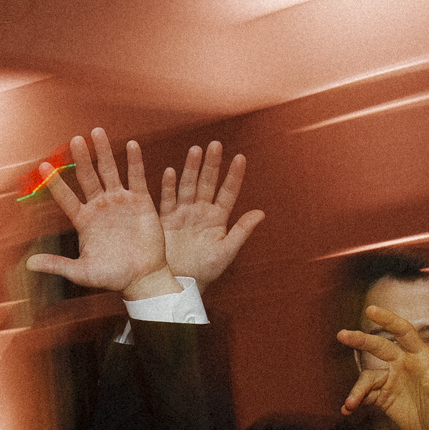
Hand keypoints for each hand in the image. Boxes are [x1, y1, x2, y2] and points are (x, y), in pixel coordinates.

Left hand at [20, 129, 171, 298]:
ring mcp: (120, 201)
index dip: (55, 183)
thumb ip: (57, 265)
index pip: (66, 197)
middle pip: (87, 177)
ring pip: (110, 171)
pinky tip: (131, 145)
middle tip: (74, 140)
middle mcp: (100, 206)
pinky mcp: (141, 201)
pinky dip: (135, 162)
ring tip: (97, 132)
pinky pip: (136, 177)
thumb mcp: (82, 273)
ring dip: (104, 152)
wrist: (143, 278)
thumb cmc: (112, 277)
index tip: (43, 167)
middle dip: (81, 158)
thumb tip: (28, 264)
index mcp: (84, 220)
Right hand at [158, 142, 263, 289]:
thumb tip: (262, 212)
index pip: (229, 192)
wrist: (179, 285)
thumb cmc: (205, 272)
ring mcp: (183, 213)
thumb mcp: (226, 252)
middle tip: (216, 144)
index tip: (240, 157)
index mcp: (218, 218)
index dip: (234, 176)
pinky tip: (170, 172)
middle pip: (207, 182)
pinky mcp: (166, 220)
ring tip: (195, 150)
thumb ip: (242, 231)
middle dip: (212, 164)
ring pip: (188, 185)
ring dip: (191, 168)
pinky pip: (167, 199)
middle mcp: (201, 211)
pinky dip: (168, 186)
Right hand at [338, 304, 428, 429]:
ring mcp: (392, 380)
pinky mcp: (383, 397)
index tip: (371, 311)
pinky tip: (348, 409)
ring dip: (357, 388)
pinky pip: (365, 394)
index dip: (388, 320)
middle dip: (360, 340)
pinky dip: (355, 400)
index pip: (404, 333)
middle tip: (342, 335)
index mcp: (421, 358)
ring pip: (368, 376)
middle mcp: (404, 364)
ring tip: (350, 404)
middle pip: (379, 347)